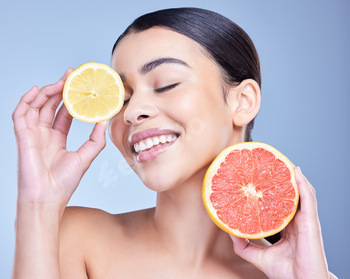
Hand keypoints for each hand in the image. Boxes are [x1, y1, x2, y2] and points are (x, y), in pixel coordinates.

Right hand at [12, 69, 106, 211]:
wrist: (48, 198)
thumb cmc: (64, 182)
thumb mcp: (86, 155)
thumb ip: (95, 138)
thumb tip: (105, 120)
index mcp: (57, 139)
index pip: (64, 113)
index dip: (72, 100)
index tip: (82, 88)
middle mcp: (44, 134)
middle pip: (51, 106)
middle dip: (60, 90)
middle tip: (72, 76)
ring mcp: (32, 135)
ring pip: (37, 107)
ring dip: (48, 92)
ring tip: (61, 82)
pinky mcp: (23, 137)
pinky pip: (21, 115)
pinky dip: (26, 101)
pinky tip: (37, 90)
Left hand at [230, 167, 330, 278]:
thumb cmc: (285, 272)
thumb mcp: (258, 255)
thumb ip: (244, 245)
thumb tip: (229, 233)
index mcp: (287, 227)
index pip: (280, 204)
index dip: (273, 191)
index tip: (262, 180)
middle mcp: (297, 221)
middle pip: (290, 195)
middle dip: (282, 180)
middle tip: (270, 166)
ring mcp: (305, 220)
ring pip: (301, 193)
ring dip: (293, 177)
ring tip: (283, 163)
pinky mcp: (311, 222)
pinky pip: (308, 199)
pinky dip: (303, 184)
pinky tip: (296, 172)